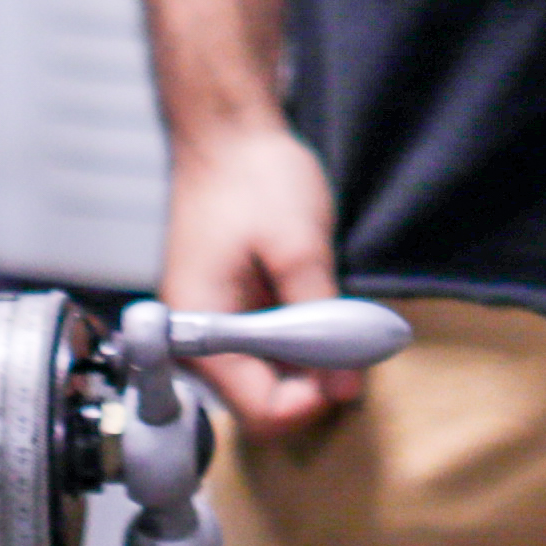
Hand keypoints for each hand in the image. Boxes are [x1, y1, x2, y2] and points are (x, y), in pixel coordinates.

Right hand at [156, 123, 364, 430]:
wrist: (226, 134)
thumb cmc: (254, 179)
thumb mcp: (299, 247)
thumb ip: (319, 319)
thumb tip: (344, 387)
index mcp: (202, 327)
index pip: (258, 410)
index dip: (310, 400)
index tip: (345, 366)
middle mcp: (198, 339)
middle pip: (262, 403)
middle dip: (312, 383)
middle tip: (347, 340)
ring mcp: (213, 327)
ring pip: (268, 379)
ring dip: (308, 361)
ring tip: (333, 317)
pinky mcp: (229, 313)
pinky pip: (267, 350)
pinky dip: (299, 341)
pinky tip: (316, 307)